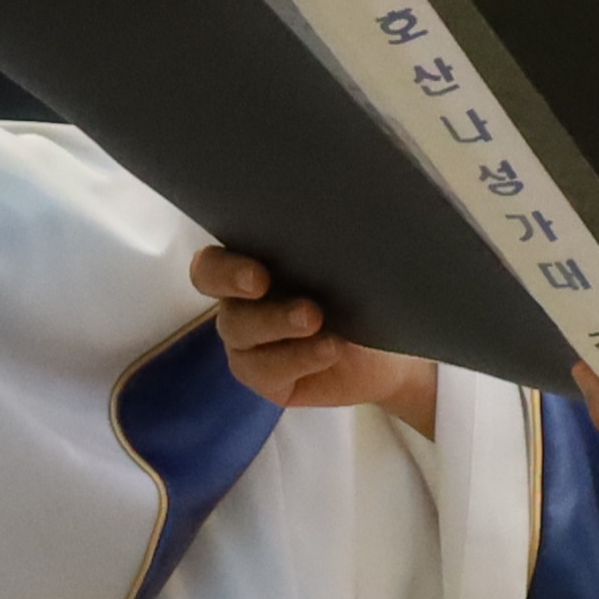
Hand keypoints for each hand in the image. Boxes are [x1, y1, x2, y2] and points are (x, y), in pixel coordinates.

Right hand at [194, 246, 438, 421]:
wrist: (387, 355)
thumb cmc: (365, 296)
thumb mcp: (349, 265)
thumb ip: (326, 246)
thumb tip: (330, 221)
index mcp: (253, 260)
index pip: (214, 261)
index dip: (223, 265)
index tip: (257, 273)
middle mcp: (241, 299)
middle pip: (212, 283)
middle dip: (234, 279)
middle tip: (263, 282)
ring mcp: (247, 341)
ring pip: (239, 328)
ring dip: (277, 320)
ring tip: (315, 318)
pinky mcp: (264, 377)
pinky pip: (266, 369)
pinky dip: (299, 356)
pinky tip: (330, 348)